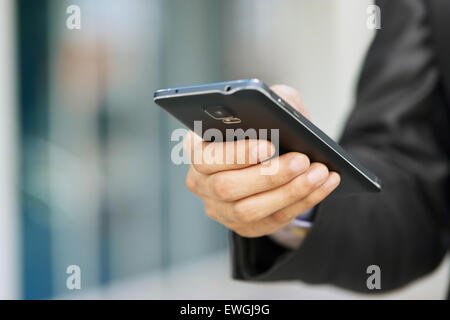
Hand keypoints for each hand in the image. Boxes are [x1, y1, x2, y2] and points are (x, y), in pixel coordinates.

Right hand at [183, 85, 340, 237]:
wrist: (271, 155)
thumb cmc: (264, 128)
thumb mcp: (266, 107)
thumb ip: (271, 99)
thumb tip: (282, 108)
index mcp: (197, 149)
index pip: (206, 157)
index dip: (237, 154)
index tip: (268, 145)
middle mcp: (201, 183)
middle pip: (226, 188)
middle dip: (269, 175)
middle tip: (303, 160)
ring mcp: (220, 208)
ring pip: (248, 211)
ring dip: (289, 192)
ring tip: (318, 173)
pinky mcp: (242, 226)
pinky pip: (271, 221)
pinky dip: (302, 202)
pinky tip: (324, 184)